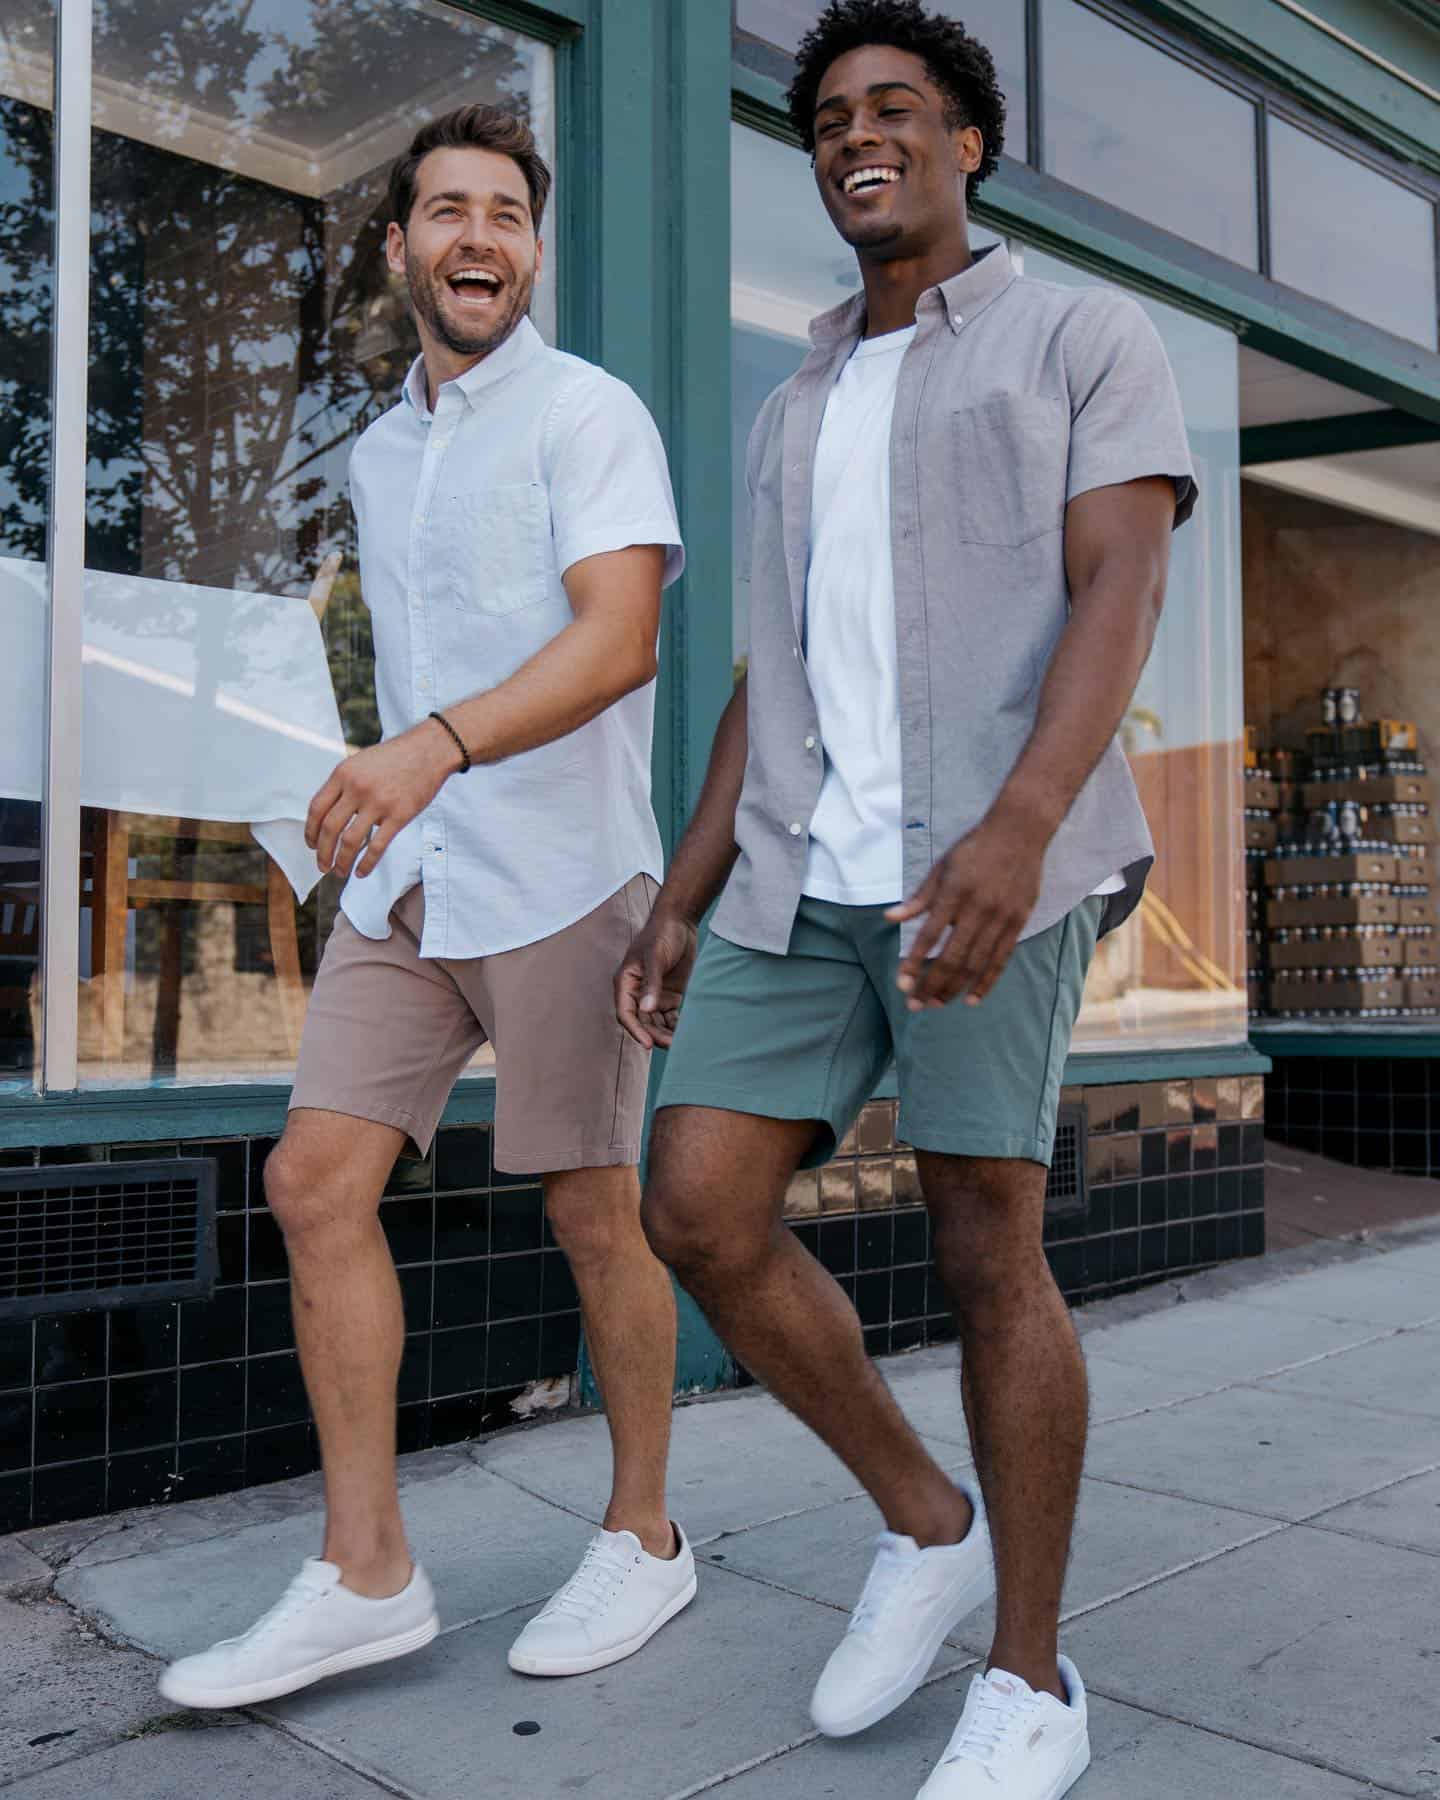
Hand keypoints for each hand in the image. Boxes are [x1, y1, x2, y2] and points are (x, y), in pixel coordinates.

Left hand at [306, 721, 459, 879]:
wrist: (429, 750)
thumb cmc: (396, 756)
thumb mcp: (361, 762)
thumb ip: (345, 785)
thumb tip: (333, 814)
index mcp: (343, 774)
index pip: (316, 808)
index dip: (310, 831)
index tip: (311, 844)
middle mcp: (357, 788)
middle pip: (330, 828)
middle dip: (323, 852)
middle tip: (322, 865)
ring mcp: (378, 803)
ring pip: (351, 841)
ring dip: (342, 861)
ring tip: (340, 871)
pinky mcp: (399, 815)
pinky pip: (377, 846)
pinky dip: (366, 863)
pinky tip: (361, 872)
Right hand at [615, 906, 698, 1048]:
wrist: (680, 921)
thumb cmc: (661, 934)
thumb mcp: (655, 957)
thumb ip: (652, 983)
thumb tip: (646, 1010)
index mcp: (626, 983)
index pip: (626, 1013)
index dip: (636, 1030)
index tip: (648, 1043)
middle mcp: (638, 993)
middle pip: (643, 1022)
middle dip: (655, 1035)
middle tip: (671, 1045)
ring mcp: (654, 995)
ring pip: (657, 1023)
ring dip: (666, 1033)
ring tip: (680, 1043)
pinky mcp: (670, 995)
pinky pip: (671, 1017)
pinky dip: (676, 1026)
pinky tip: (686, 1033)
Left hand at [886, 811, 1044, 1010]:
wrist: (1019, 832)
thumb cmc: (974, 849)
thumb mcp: (941, 867)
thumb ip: (919, 898)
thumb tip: (890, 918)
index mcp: (953, 894)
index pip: (929, 936)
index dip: (914, 963)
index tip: (902, 983)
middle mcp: (977, 909)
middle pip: (952, 957)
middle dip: (932, 984)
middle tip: (916, 1005)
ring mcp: (1000, 917)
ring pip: (975, 963)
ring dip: (955, 988)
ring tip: (937, 1004)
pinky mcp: (1018, 922)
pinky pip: (1001, 959)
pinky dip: (987, 981)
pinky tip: (972, 999)